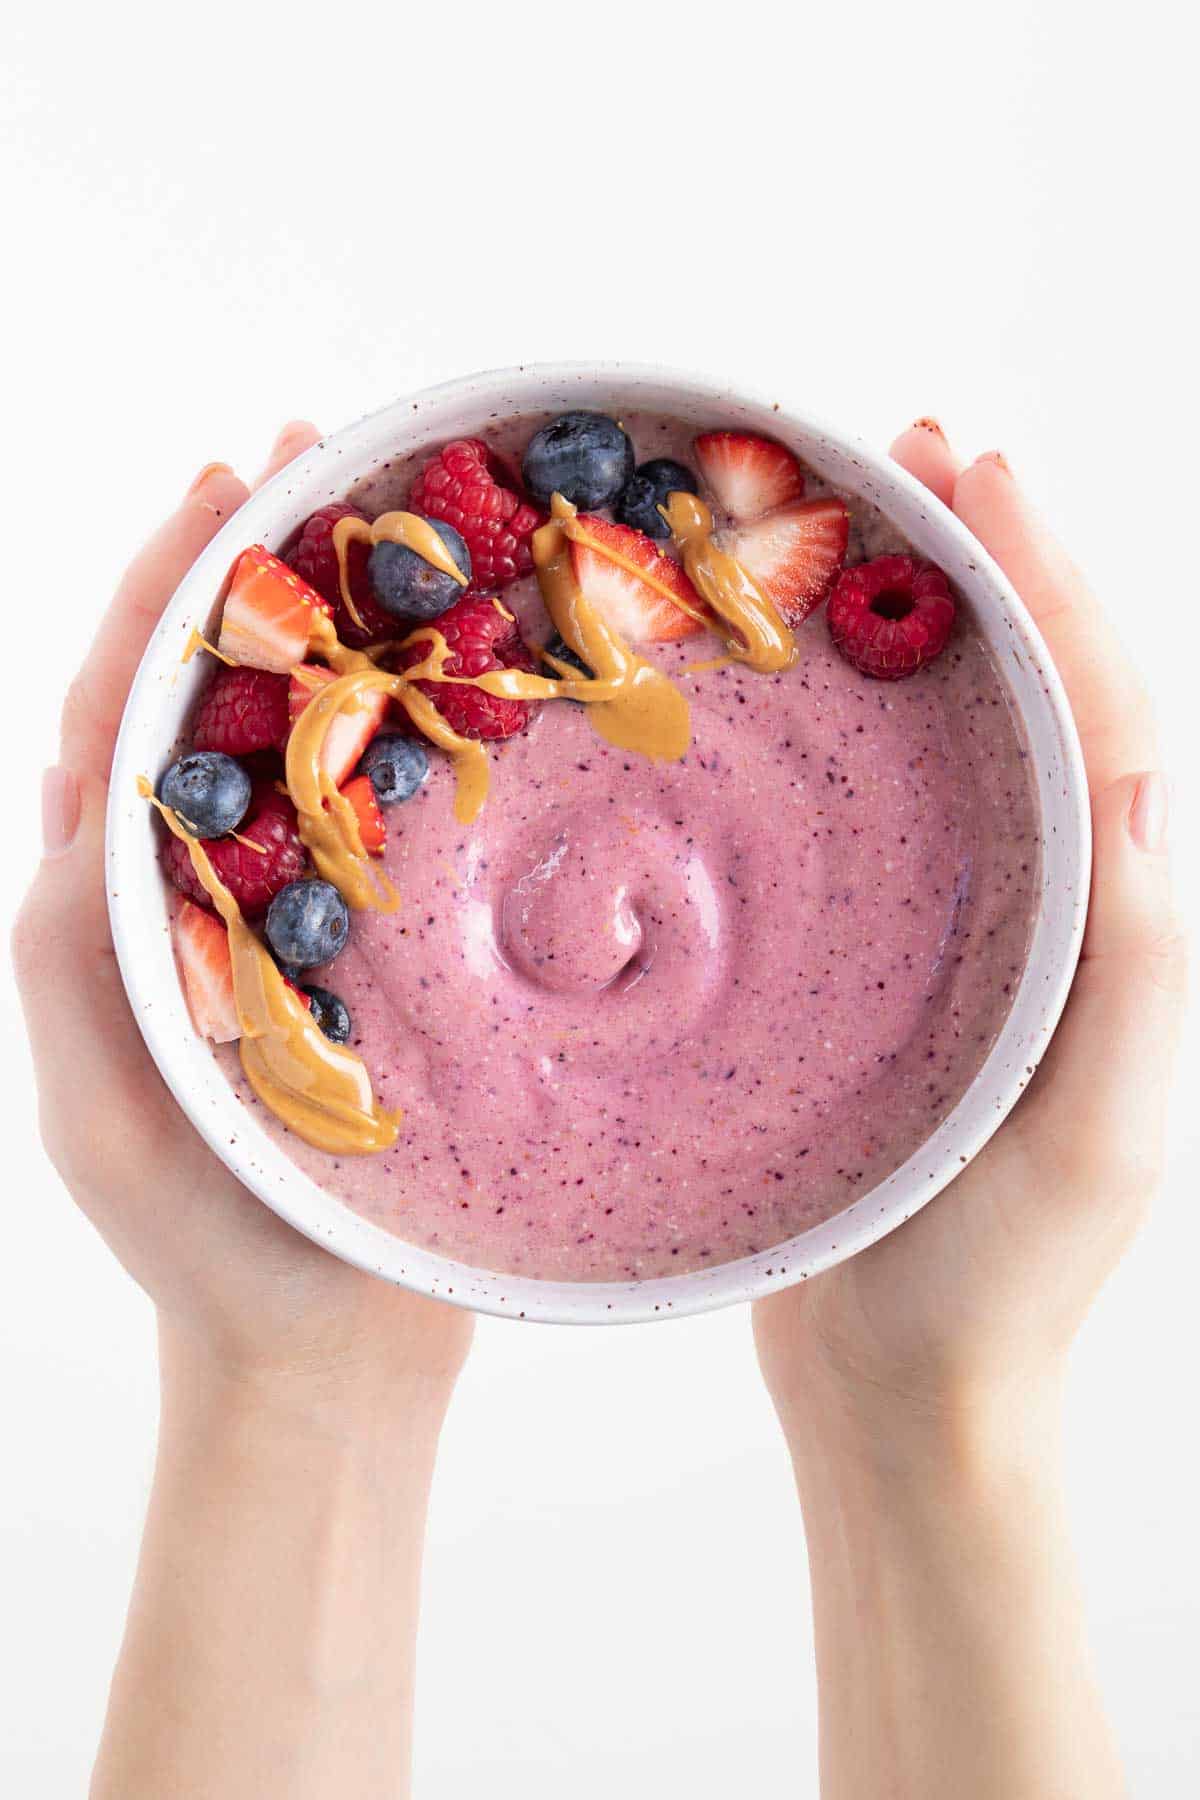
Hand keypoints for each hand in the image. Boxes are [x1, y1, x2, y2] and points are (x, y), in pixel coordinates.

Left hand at [14, 425, 471, 1390]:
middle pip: (230, 695)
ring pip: (326, 748)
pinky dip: (437, 738)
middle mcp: (214, 887)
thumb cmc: (204, 1244)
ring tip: (413, 526)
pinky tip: (490, 680)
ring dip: (361, 631)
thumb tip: (77, 783)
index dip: (172, 585)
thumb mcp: (104, 1102)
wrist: (322, 1352)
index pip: (132, 707)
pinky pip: (411, 828)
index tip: (230, 477)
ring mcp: (310, 918)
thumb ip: (72, 953)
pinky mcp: (396, 958)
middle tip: (328, 456)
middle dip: (266, 567)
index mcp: (127, 900)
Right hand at [756, 422, 1184, 1440]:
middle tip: (907, 451)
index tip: (978, 468)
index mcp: (1112, 923)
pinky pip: (860, 826)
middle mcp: (1044, 907)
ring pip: (943, 747)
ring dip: (905, 626)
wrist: (907, 1392)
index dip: (1043, 578)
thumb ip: (1143, 961)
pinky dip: (831, 736)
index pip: (1093, 712)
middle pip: (1026, 696)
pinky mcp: (867, 972)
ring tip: (842, 526)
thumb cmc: (1001, 1282)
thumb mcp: (1094, 1133)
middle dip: (980, 562)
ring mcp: (957, 933)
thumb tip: (1146, 763)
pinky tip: (771, 692)